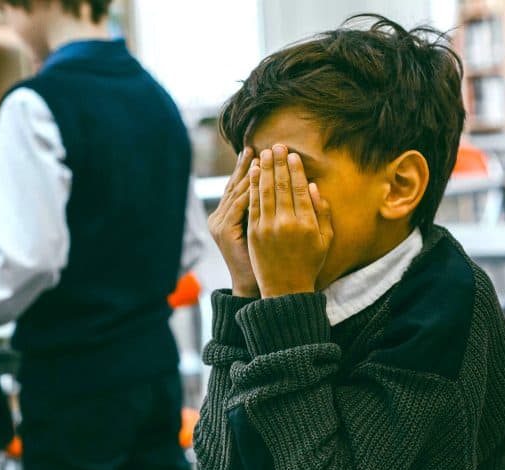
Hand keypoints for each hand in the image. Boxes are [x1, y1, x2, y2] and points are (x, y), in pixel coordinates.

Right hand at [207, 147, 259, 296]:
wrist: (258, 287)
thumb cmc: (269, 261)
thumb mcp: (269, 230)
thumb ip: (271, 209)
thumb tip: (285, 184)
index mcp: (230, 216)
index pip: (241, 187)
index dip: (250, 168)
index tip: (260, 151)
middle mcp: (221, 217)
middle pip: (235, 185)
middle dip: (247, 165)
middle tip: (257, 146)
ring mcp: (220, 224)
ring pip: (236, 192)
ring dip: (249, 173)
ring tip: (259, 156)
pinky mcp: (225, 232)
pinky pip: (238, 206)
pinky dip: (248, 191)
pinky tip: (258, 178)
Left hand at [247, 145, 332, 297]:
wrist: (286, 289)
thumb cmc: (309, 264)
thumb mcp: (325, 241)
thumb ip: (322, 213)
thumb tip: (313, 187)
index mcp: (306, 224)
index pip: (299, 189)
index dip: (295, 169)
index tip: (292, 154)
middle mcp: (286, 223)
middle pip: (281, 185)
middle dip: (278, 163)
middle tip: (276, 145)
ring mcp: (267, 227)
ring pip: (264, 191)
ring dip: (263, 169)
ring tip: (263, 153)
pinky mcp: (253, 232)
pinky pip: (252, 204)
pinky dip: (252, 186)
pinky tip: (252, 172)